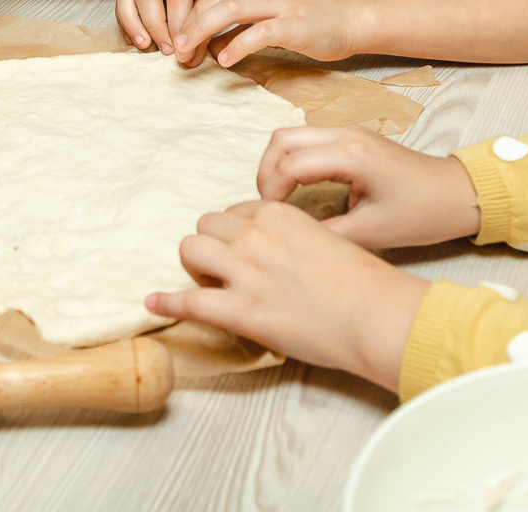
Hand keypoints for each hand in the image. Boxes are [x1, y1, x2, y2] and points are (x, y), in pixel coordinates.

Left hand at [146, 200, 428, 390]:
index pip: (235, 212)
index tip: (242, 250)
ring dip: (194, 264)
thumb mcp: (325, 240)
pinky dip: (166, 301)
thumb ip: (293, 238)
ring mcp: (244, 272)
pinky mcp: (240, 310)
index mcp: (278, 215)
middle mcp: (255, 235)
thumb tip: (278, 251)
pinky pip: (187, 300)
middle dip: (211, 244)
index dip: (235, 233)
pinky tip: (152, 302)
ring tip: (204, 282)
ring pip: (190, 249)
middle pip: (206, 225)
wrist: (374, 315)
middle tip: (223, 268)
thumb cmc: (361, 283)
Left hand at [175, 0, 373, 67]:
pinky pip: (256, 32)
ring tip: (187, 53)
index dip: (186, 18)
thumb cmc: (310, 18)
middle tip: (173, 50)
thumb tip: (209, 46)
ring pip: (228, 11)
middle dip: (187, 26)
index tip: (173, 42)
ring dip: (202, 32)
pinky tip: (224, 61)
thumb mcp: (269, 11)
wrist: (352, 16)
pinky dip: (235, 46)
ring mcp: (278, 3)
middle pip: (212, 1)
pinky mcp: (293, 24)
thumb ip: (239, 23)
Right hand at [257, 126, 481, 249]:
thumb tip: (289, 240)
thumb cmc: (422, 213)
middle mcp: (346, 135)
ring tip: (278, 199)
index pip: (289, 163)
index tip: (270, 218)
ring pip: (293, 135)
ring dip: (278, 163)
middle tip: (267, 206)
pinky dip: (294, 161)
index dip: (270, 191)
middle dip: (265, 171)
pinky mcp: (353, 139)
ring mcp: (350, 133)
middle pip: (282, 138)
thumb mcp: (372, 232)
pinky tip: (297, 189)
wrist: (457, 194)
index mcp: (351, 155)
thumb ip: (327, 234)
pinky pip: (309, 141)